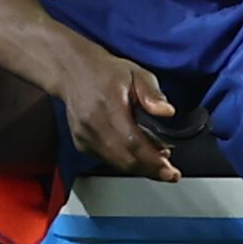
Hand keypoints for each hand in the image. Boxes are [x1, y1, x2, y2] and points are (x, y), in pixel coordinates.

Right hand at [56, 43, 182, 181]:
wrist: (72, 71)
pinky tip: (135, 153)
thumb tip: (167, 112)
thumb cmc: (105, 72)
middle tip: (169, 172)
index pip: (132, 142)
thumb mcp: (136, 73)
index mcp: (108, 104)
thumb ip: (153, 94)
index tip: (170, 171)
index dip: (153, 161)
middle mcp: (93, 123)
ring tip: (156, 161)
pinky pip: (107, 159)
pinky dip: (124, 161)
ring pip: (116, 163)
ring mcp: (84, 135)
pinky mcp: (80, 143)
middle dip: (150, 169)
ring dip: (139, 167)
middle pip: (125, 159)